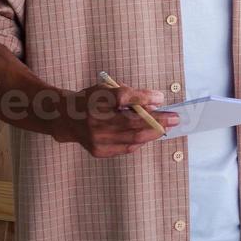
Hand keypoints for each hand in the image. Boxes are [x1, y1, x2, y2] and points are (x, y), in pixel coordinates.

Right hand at [58, 82, 178, 157]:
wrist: (66, 119)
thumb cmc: (91, 100)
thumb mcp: (107, 89)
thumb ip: (131, 94)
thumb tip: (156, 101)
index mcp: (96, 101)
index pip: (123, 98)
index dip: (144, 99)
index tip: (163, 99)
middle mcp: (95, 121)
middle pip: (132, 123)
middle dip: (157, 122)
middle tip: (174, 118)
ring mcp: (96, 139)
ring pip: (132, 138)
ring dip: (152, 133)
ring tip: (165, 127)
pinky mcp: (99, 151)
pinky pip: (126, 147)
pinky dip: (140, 141)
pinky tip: (147, 135)